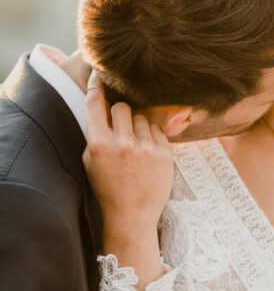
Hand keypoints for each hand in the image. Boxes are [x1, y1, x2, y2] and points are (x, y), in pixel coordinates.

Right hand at [83, 76, 172, 236]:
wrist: (132, 215)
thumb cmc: (107, 187)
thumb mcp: (90, 161)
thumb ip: (95, 132)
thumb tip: (102, 102)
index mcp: (98, 144)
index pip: (96, 103)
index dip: (97, 85)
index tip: (99, 75)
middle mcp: (123, 143)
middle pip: (123, 106)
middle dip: (120, 113)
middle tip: (120, 128)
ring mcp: (146, 148)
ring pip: (142, 117)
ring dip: (137, 126)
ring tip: (135, 148)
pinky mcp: (165, 154)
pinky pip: (158, 130)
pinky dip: (152, 137)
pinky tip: (147, 154)